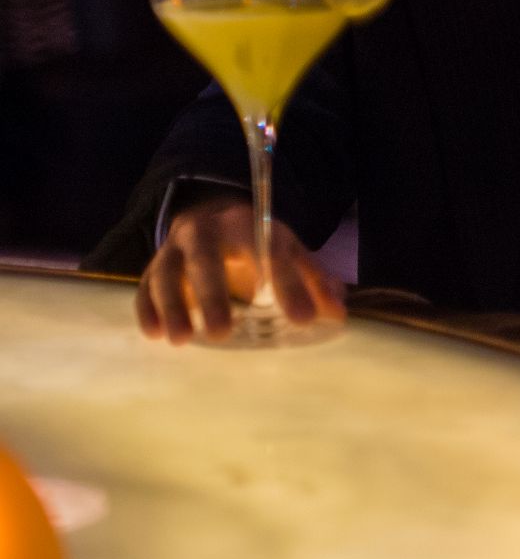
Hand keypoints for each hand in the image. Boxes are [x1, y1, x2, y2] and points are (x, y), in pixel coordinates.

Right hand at [136, 196, 345, 344]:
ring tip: (182, 340)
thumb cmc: (256, 243)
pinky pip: (144, 285)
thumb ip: (312, 279)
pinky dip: (146, 309)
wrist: (212, 218)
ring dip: (172, 306)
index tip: (303, 319)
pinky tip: (154, 335)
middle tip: (222, 333)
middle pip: (205, 259)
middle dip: (213, 295)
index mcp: (248, 223)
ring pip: (166, 273)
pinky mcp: (152, 266)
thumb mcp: (288, 251)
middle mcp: (205, 230)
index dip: (289, 285)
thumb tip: (337, 312)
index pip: (270, 251)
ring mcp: (174, 247)